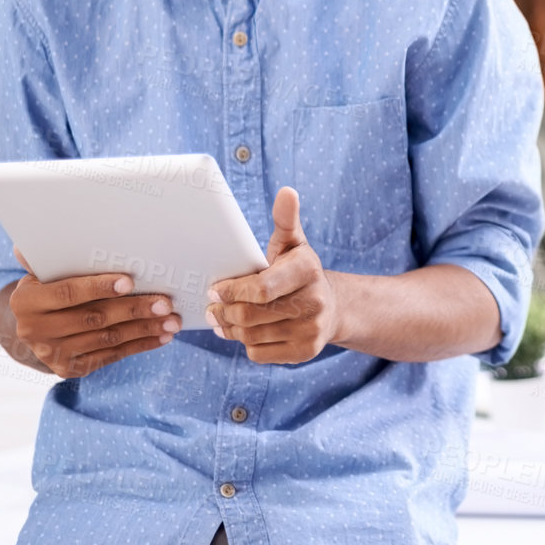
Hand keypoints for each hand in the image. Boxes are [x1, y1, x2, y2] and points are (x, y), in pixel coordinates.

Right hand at [5, 248, 179, 378]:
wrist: (35, 323)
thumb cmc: (49, 285)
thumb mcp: (43, 269)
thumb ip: (53, 255)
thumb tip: (65, 232)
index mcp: (25, 301)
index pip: (67, 293)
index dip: (99, 287)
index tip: (130, 282)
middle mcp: (34, 330)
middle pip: (93, 318)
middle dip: (133, 309)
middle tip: (165, 303)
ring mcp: (51, 353)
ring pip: (106, 339)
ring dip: (144, 329)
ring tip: (172, 321)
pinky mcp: (69, 368)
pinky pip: (110, 356)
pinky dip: (139, 345)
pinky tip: (161, 336)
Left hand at [208, 187, 344, 364]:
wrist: (332, 307)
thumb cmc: (298, 270)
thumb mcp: (293, 243)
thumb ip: (285, 219)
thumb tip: (286, 191)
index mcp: (308, 269)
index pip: (261, 288)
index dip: (232, 291)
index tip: (214, 290)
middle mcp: (315, 301)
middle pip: (250, 315)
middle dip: (224, 312)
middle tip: (212, 308)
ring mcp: (312, 330)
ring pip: (251, 336)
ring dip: (230, 329)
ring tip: (222, 319)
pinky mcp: (305, 352)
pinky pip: (259, 353)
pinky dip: (246, 344)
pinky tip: (244, 332)